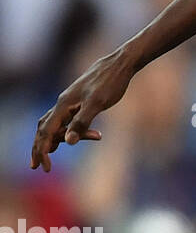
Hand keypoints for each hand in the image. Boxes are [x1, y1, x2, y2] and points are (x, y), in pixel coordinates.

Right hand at [31, 50, 134, 171]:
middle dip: (40, 148)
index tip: (45, 168)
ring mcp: (70, 101)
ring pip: (53, 123)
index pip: (46, 132)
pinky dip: (62, 130)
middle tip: (40, 167)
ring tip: (50, 154)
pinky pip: (64, 118)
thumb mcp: (98, 104)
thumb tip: (68, 141)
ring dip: (51, 139)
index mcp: (63, 105)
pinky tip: (69, 136)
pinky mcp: (79, 100)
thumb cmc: (110, 83)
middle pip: (44, 129)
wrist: (119, 64)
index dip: (42, 150)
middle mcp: (62, 103)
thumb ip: (81, 122)